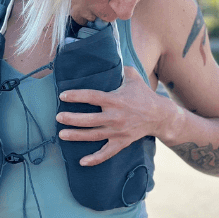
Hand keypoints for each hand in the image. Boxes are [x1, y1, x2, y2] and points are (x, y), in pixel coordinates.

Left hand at [56, 66, 171, 165]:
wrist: (160, 116)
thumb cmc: (143, 94)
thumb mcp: (133, 77)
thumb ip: (119, 67)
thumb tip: (108, 55)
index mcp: (116, 100)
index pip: (92, 97)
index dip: (76, 96)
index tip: (63, 95)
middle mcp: (115, 117)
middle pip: (89, 120)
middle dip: (72, 119)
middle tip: (58, 118)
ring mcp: (118, 132)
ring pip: (94, 136)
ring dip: (77, 136)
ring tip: (61, 135)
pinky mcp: (121, 142)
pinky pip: (107, 153)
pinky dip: (95, 159)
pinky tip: (82, 162)